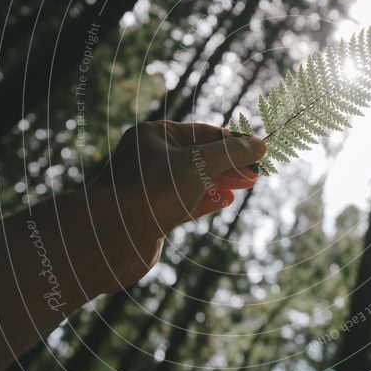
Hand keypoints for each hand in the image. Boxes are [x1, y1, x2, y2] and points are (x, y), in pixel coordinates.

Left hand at [88, 121, 265, 292]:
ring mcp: (151, 188)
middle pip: (200, 156)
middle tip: (256, 172)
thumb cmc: (151, 191)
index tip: (257, 152)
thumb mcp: (197, 164)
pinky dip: (207, 200)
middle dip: (229, 163)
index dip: (232, 142)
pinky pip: (186, 202)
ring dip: (221, 181)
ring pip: (194, 180)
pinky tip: (227, 200)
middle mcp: (151, 158)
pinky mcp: (153, 214)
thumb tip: (259, 145)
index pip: (203, 132)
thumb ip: (230, 153)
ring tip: (247, 184)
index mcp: (155, 136)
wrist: (111, 237)